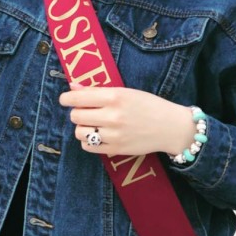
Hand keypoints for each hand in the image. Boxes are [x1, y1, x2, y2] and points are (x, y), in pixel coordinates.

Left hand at [59, 85, 194, 156]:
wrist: (170, 126)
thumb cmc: (148, 105)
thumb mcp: (125, 91)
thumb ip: (97, 90)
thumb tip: (72, 87)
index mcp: (114, 96)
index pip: (77, 98)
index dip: (66, 99)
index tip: (65, 99)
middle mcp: (112, 116)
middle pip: (76, 116)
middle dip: (77, 113)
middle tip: (85, 111)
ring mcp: (114, 134)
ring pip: (79, 132)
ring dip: (82, 127)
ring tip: (92, 124)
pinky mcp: (116, 149)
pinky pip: (88, 146)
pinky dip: (88, 141)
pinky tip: (97, 135)